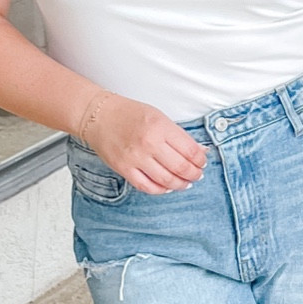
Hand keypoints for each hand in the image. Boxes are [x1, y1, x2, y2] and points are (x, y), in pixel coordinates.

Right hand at [83, 94, 206, 194]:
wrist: (99, 116)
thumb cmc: (130, 114)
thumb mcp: (159, 117)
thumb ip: (179, 135)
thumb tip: (200, 151)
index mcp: (160, 127)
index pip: (190, 150)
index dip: (200, 159)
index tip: (202, 161)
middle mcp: (149, 143)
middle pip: (181, 167)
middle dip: (194, 174)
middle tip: (198, 174)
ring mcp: (135, 158)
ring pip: (166, 180)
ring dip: (180, 184)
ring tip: (186, 183)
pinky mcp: (124, 168)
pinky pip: (147, 186)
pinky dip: (161, 190)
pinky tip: (167, 187)